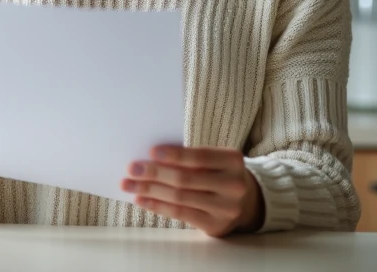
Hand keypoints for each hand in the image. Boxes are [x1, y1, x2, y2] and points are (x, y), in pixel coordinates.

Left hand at [121, 146, 264, 236]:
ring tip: (129, 184)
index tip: (150, 151)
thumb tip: (149, 157)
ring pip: (180, 198)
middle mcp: (233, 186)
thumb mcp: (214, 159)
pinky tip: (141, 199)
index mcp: (233, 161)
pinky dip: (157, 206)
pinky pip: (180, 214)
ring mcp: (225, 208)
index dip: (174, 155)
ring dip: (150, 190)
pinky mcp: (215, 226)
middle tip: (131, 169)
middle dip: (154, 173)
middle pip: (186, 179)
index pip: (199, 157)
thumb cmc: (219, 172)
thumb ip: (190, 157)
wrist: (246, 200)